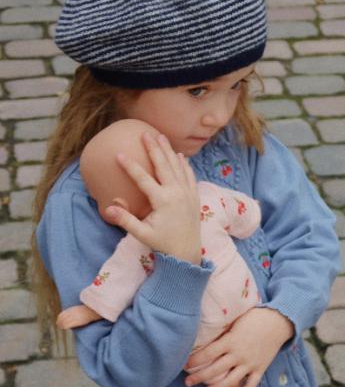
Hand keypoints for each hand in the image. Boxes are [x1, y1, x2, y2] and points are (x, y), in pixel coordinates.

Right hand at [104, 132, 201, 264]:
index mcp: (162, 201)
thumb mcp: (142, 234)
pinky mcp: (194, 197)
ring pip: (177, 167)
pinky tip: (178, 155)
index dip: (130, 166)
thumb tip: (108, 209)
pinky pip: (189, 175)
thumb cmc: (162, 243)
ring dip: (168, 151)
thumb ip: (126, 220)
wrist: (187, 253)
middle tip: (145, 133)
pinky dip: (184, 164)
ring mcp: (187, 194)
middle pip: (163, 165)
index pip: (143, 179)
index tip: (119, 154)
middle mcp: (176, 193)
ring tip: (161, 137)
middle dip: (153, 148)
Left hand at [184, 307, 293, 386]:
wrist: (278, 322)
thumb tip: (204, 334)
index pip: (208, 353)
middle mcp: (239, 354)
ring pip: (230, 381)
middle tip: (187, 383)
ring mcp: (250, 363)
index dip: (194, 360)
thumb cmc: (254, 317)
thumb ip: (223, 331)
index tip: (183, 365)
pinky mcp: (260, 368)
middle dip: (199, 378)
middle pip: (215, 370)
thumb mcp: (236, 320)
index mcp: (231, 340)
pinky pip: (250, 385)